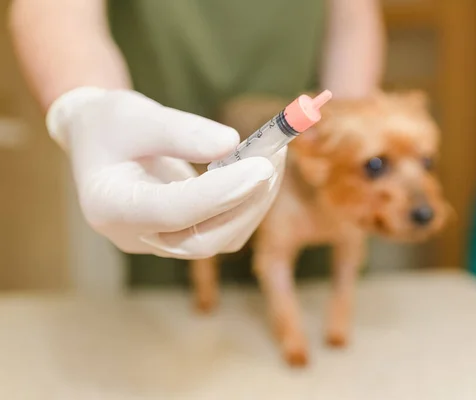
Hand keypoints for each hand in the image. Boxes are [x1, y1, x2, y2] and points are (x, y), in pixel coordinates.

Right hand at [47, 88, 285, 258]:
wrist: (98, 140)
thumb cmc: (109, 125)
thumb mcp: (134, 114)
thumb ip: (180, 131)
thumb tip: (232, 144)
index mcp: (110, 208)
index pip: (171, 211)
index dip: (220, 193)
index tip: (260, 167)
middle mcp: (136, 236)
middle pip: (202, 241)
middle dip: (245, 203)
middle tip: (273, 161)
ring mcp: (162, 241)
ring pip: (221, 239)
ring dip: (255, 201)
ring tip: (273, 156)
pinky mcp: (185, 235)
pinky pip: (226, 230)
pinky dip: (250, 202)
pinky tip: (260, 169)